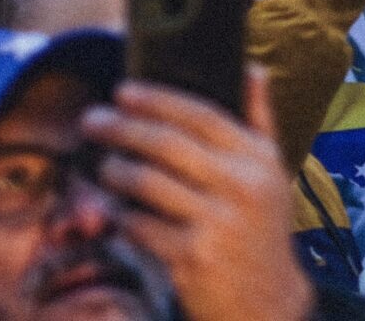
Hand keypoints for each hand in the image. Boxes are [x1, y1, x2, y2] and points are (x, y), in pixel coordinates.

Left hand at [83, 70, 314, 320]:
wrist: (271, 307)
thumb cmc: (263, 230)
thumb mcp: (272, 172)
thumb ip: (259, 119)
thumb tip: (253, 68)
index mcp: (256, 159)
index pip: (201, 114)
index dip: (157, 99)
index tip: (122, 91)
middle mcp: (239, 187)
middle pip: (168, 143)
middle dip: (123, 128)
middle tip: (92, 119)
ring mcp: (215, 224)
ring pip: (149, 183)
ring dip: (116, 170)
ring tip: (103, 165)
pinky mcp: (192, 259)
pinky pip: (141, 226)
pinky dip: (121, 214)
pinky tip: (112, 208)